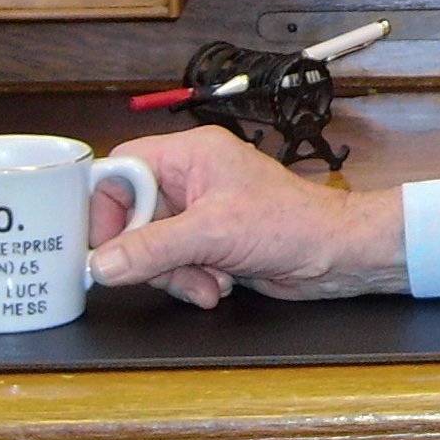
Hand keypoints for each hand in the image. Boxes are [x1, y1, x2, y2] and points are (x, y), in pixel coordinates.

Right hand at [88, 124, 406, 305]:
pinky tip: (218, 284)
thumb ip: (152, 248)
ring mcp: (200, 212)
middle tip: (171, 269)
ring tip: (207, 280)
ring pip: (151, 247)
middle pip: (132, 216)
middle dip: (149, 253)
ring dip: (174, 274)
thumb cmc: (294, 223)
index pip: (120, 169)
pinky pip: (174, 264)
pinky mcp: (209, 242)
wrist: (336, 255)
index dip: (107, 209)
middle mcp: (190, 178)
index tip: (107, 244)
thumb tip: (103, 263)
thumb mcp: (213, 235)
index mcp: (189, 154)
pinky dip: (190, 280)